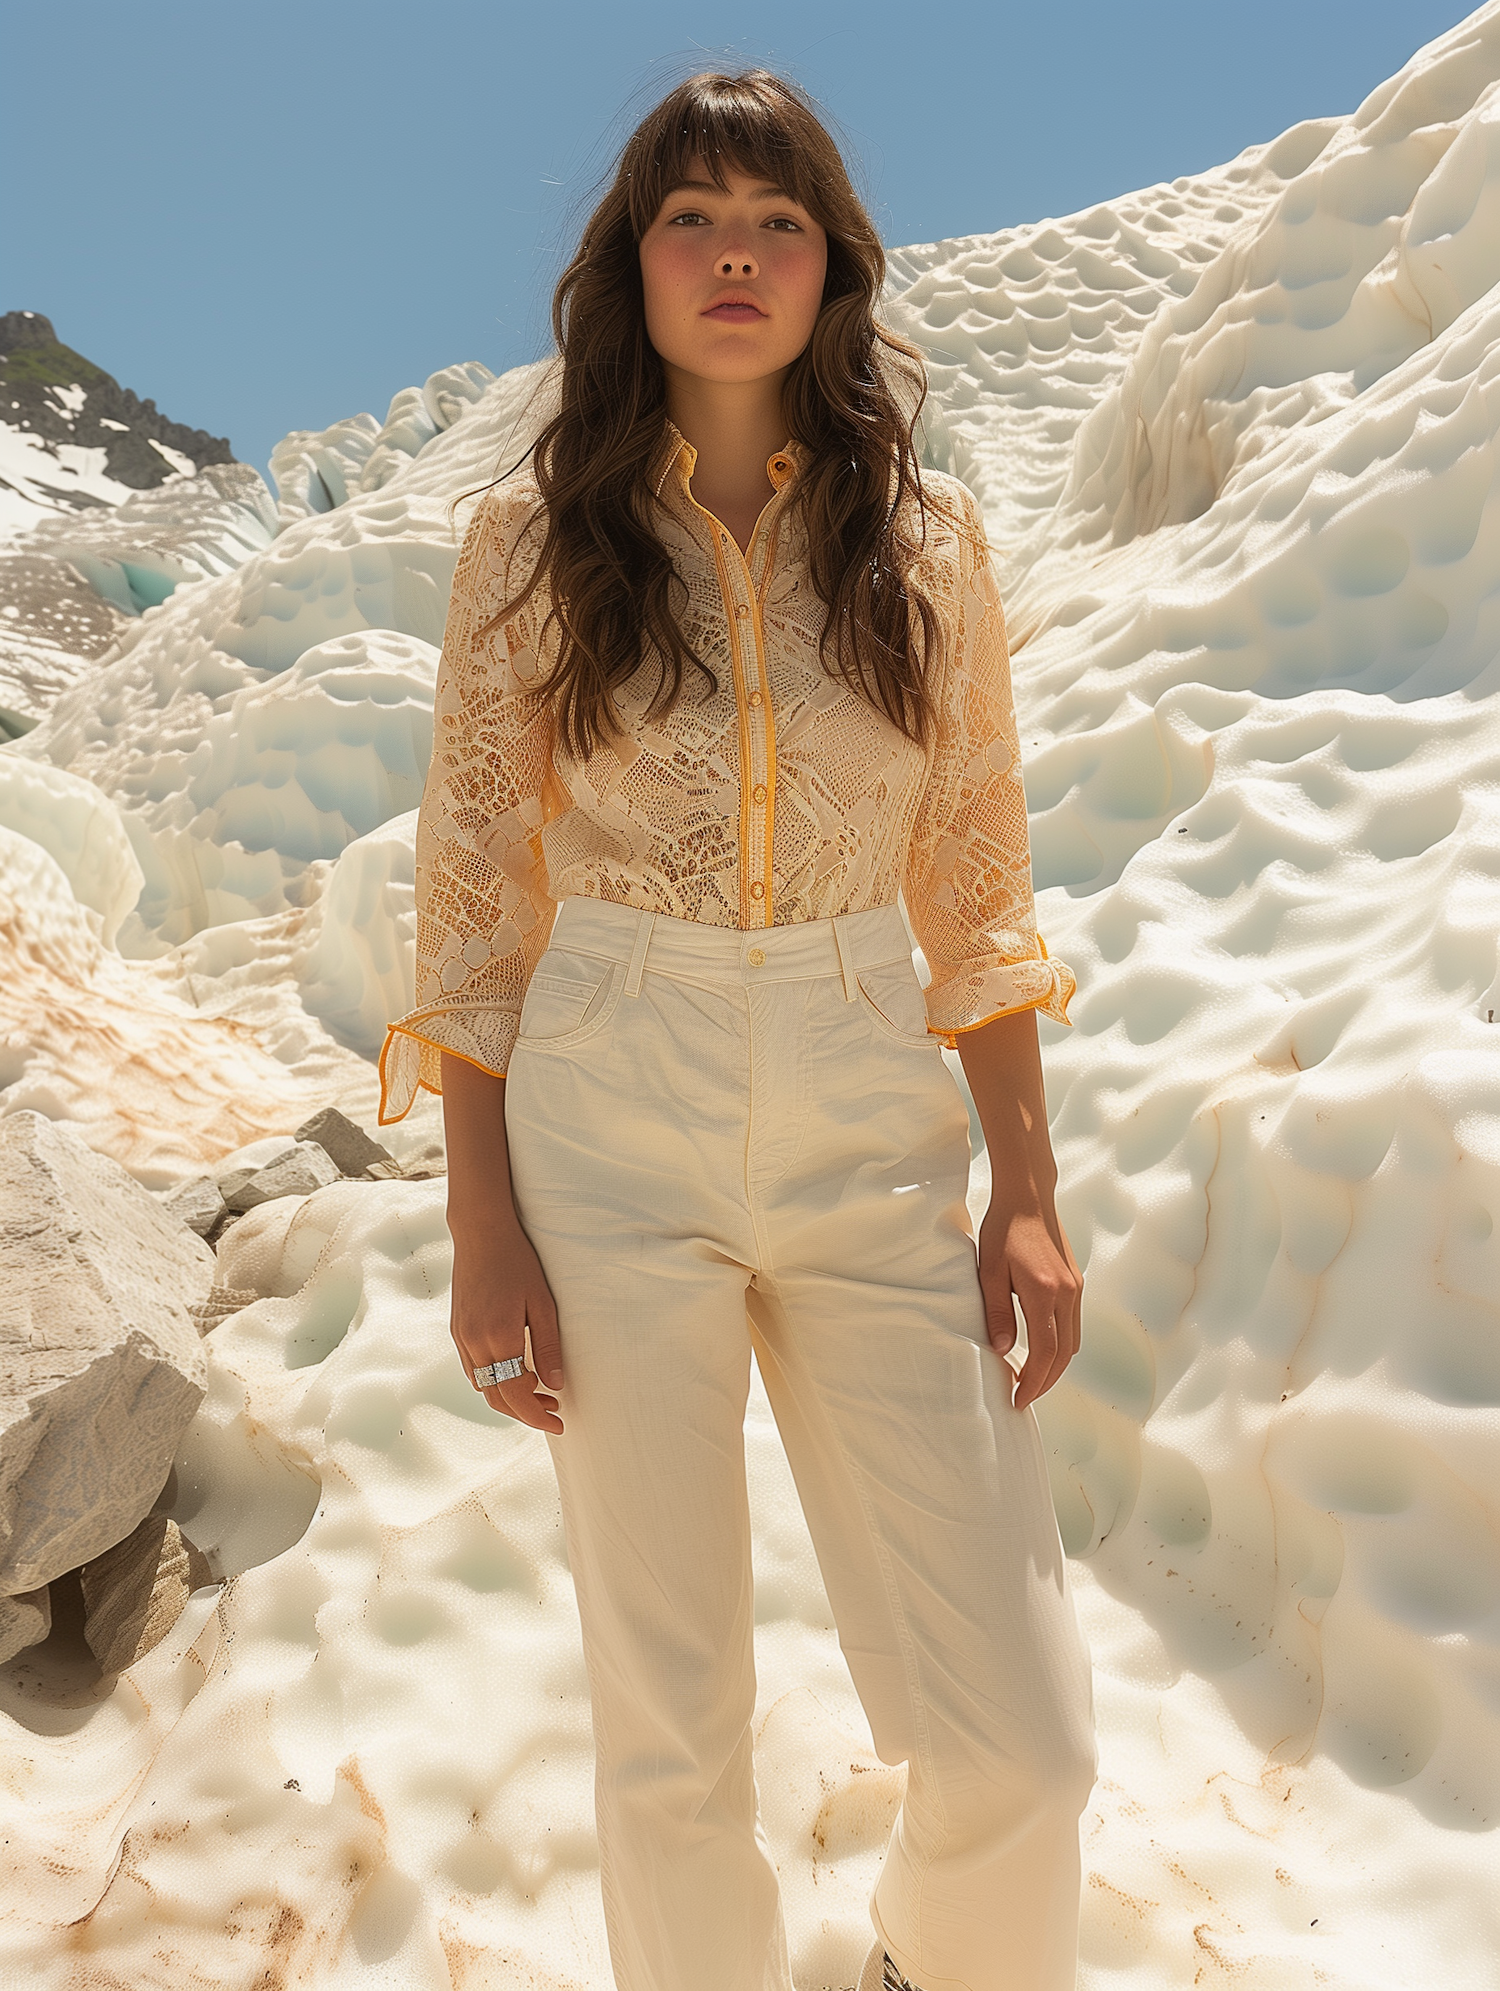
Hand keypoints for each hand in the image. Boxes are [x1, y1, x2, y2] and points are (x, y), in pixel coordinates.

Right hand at [448, 1218, 564, 1434]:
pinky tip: (514, 1373)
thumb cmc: (518, 1262)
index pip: (517, 1395)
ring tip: (539, 1393)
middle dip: (526, 1413)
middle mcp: (474, 1343)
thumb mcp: (543, 1303)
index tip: (560, 1423)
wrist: (481, 1233)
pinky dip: (494, 1382)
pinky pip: (474, 1370)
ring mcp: (461, 1338)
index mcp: (498, 1337)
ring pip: (483, 1387)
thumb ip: (549, 1346)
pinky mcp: (456, 1330)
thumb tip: (555, 1386)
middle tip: (554, 1412)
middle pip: (497, 1399)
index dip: (538, 1416)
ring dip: (509, 1399)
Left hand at [977, 1199, 1081, 1411]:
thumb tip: (1003, 1351)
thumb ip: (997, 1312)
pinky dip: (1060, 1346)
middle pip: (1065, 1354)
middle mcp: (1067, 1293)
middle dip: (1046, 1382)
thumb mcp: (990, 1271)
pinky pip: (1073, 1325)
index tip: (1018, 1400)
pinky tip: (1042, 1350)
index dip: (1034, 1382)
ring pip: (1073, 1342)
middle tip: (1024, 1398)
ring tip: (1031, 1380)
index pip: (1046, 1352)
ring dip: (1055, 1366)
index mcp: (1044, 1292)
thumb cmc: (1003, 1229)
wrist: (1028, 1197)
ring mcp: (1075, 1288)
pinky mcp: (1076, 1283)